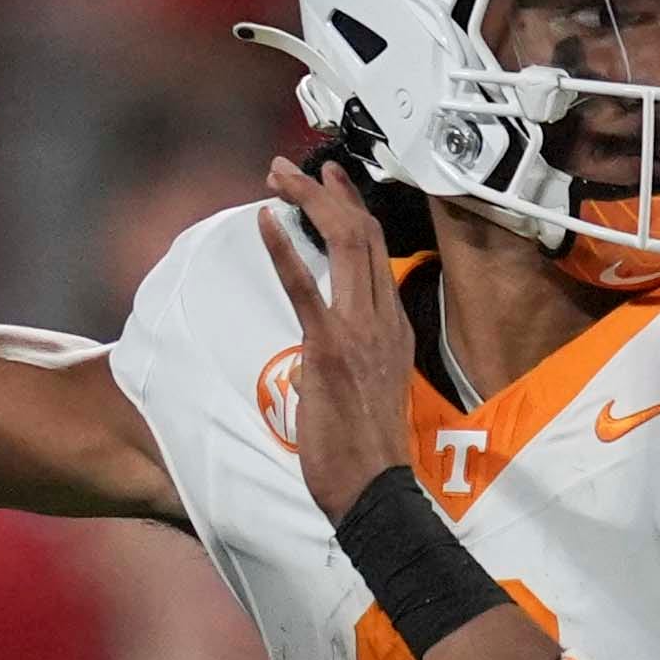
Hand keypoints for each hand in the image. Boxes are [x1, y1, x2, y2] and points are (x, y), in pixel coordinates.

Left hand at [258, 158, 415, 520]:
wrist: (375, 489)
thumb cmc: (368, 451)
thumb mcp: (375, 388)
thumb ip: (362, 355)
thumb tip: (339, 345)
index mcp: (395, 329)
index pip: (379, 254)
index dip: (354, 212)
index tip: (333, 186)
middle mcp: (384, 321)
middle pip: (364, 237)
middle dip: (329, 195)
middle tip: (295, 170)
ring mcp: (360, 332)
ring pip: (344, 246)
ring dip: (309, 205)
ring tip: (278, 178)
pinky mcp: (330, 349)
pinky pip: (305, 289)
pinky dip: (284, 250)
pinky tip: (264, 222)